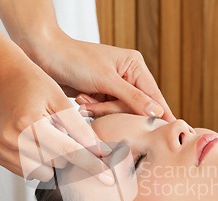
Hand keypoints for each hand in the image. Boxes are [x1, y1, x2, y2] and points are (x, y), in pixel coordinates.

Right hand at [0, 52, 114, 183]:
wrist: (1, 75)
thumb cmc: (35, 84)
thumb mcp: (61, 100)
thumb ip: (81, 129)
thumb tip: (102, 154)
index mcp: (29, 123)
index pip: (68, 152)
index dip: (91, 165)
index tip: (109, 179)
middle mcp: (11, 139)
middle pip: (56, 165)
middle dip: (67, 154)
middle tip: (62, 133)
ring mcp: (0, 148)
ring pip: (42, 173)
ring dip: (51, 160)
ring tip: (47, 135)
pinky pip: (26, 171)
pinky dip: (37, 161)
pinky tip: (35, 141)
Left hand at [30, 35, 175, 121]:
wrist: (45, 55)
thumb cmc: (75, 59)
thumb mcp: (106, 79)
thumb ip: (132, 98)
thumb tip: (156, 112)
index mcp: (135, 66)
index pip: (153, 95)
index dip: (161, 113)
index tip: (173, 128)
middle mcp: (127, 76)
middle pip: (134, 107)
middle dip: (113, 109)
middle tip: (95, 102)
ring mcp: (113, 87)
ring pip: (118, 112)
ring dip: (100, 109)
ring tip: (84, 100)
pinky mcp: (100, 95)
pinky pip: (104, 111)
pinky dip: (92, 109)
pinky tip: (81, 100)